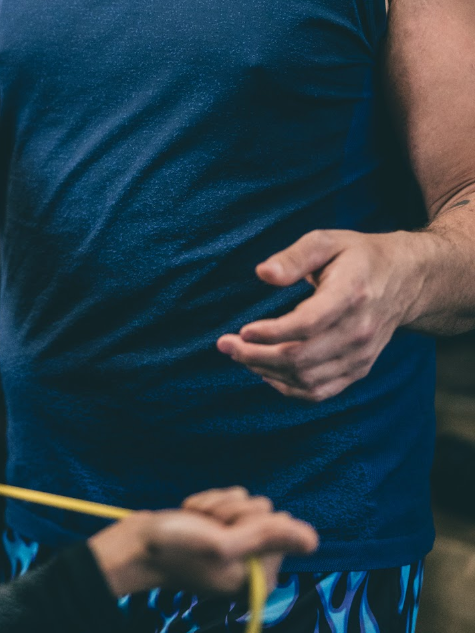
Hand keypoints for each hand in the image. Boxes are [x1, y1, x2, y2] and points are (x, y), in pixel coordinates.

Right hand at [89, 487, 317, 596]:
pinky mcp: (218, 530)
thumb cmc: (175, 547)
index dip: (251, 523)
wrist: (134, 544)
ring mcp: (234, 546)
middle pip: (266, 514)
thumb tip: (315, 540)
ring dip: (219, 505)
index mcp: (258, 578)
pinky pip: (230, 500)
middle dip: (233, 511)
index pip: (280, 531)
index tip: (223, 532)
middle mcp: (250, 564)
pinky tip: (191, 513)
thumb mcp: (224, 544)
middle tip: (206, 525)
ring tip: (196, 520)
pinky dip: (209, 501)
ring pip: (247, 503)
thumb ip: (269, 541)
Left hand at [215, 229, 421, 401]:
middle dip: (257, 355)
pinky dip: (289, 388)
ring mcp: (361, 355)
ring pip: (308, 379)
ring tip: (239, 356)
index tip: (242, 330)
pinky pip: (321, 391)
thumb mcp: (327, 240)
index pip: (308, 324)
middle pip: (302, 357)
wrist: (406, 279)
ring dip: (267, 372)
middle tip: (226, 345)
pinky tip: (265, 373)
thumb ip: (294, 256)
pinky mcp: (359, 369)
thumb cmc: (358, 256)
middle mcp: (359, 331)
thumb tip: (262, 274)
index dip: (271, 333)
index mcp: (351, 295)